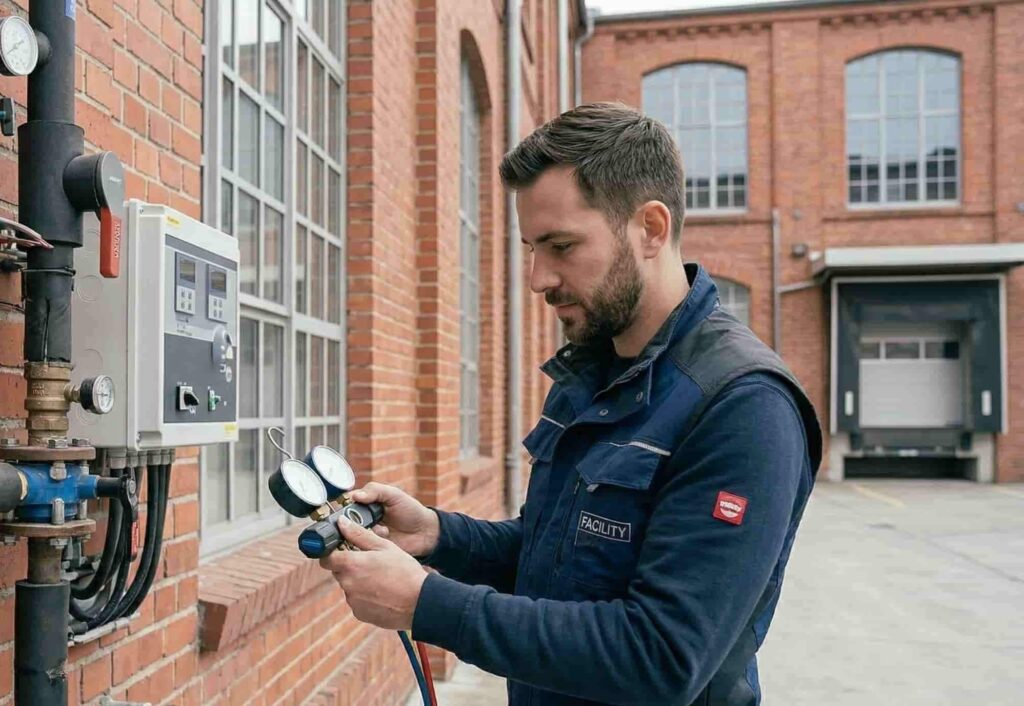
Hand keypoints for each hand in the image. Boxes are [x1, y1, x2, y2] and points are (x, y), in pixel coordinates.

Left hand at [319, 515, 428, 630]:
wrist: (419, 602)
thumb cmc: (404, 571)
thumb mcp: (384, 546)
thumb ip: (359, 534)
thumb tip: (341, 522)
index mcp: (351, 564)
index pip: (326, 558)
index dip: (332, 553)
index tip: (342, 550)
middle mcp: (347, 584)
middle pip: (339, 571)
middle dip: (350, 565)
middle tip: (370, 562)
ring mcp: (353, 601)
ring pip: (349, 586)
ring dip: (359, 581)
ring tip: (381, 578)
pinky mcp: (359, 613)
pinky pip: (357, 600)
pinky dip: (366, 595)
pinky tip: (383, 592)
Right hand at [349, 482, 440, 557]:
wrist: (425, 532)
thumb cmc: (410, 510)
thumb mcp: (394, 495)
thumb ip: (375, 491)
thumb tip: (355, 496)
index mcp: (365, 504)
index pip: (346, 504)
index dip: (341, 507)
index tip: (344, 510)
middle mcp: (363, 519)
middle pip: (345, 522)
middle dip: (351, 523)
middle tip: (366, 521)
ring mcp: (367, 534)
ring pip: (351, 536)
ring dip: (362, 533)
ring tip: (382, 529)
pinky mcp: (372, 548)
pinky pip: (361, 548)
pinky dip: (369, 543)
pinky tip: (386, 536)